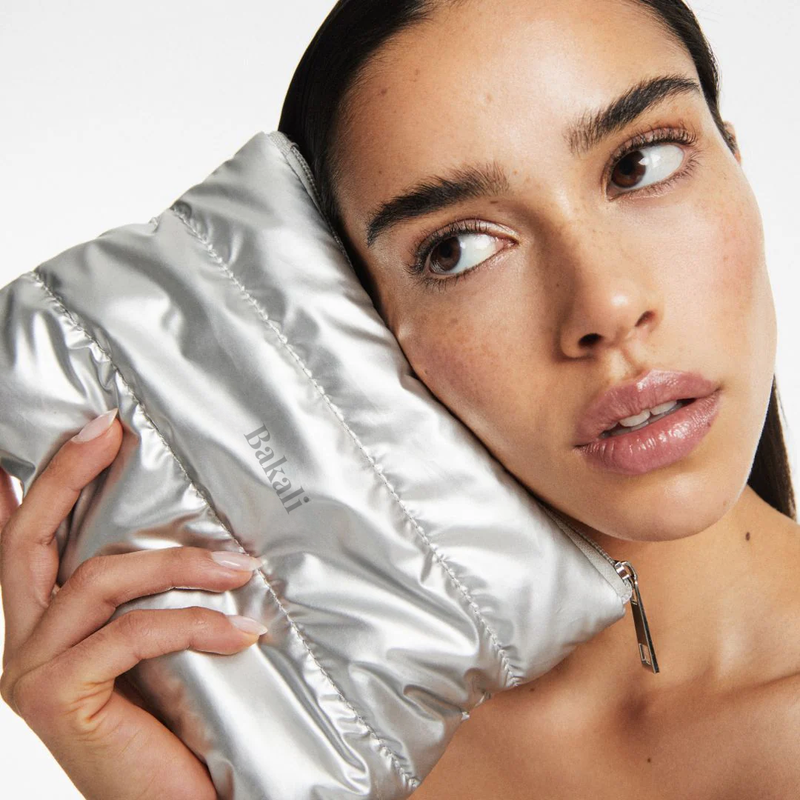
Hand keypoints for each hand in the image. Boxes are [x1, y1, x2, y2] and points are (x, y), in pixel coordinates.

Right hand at [0, 409, 267, 799]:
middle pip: (29, 540)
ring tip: (240, 567)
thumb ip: (151, 599)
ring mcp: (33, 672)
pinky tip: (241, 631)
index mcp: (46, 628)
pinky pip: (130, 633)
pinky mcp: (57, 696)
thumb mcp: (159, 650)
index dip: (30, 487)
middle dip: (66, 476)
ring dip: (179, 565)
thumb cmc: (175, 728)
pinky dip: (192, 623)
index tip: (65, 431)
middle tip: (108, 429)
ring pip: (97, 579)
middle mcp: (25, 645)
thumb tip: (199, 538)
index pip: (24, 544)